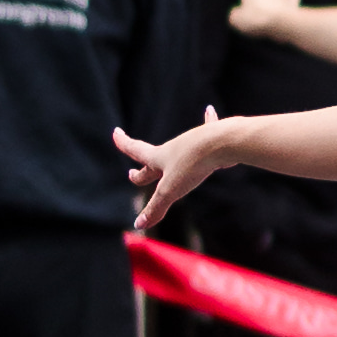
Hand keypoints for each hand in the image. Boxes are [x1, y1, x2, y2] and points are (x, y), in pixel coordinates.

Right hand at [116, 113, 227, 231]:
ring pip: (178, 149)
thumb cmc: (193, 164)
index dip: (124, 144)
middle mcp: (174, 148)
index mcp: (159, 157)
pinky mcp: (210, 140)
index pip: (136, 150)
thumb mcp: (171, 190)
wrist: (221, 142)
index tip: (116, 132)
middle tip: (132, 173)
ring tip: (170, 158)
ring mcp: (192, 143)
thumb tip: (138, 225)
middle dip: (142, 169)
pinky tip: (209, 110)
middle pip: (153, 159)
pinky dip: (207, 120)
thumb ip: (156, 207)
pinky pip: (207, 128)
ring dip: (171, 154)